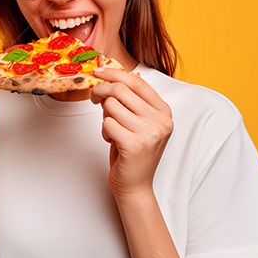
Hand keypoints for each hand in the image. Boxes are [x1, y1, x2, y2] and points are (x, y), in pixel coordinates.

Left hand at [90, 67, 173, 199]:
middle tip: (93, 98)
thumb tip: (111, 74)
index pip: (137, 81)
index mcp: (164, 112)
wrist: (135, 185)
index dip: (114, 73)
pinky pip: (107, 123)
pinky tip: (112, 141)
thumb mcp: (138, 122)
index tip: (98, 72)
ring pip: (112, 106)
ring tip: (112, 130)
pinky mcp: (135, 145)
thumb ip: (131, 100)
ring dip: (105, 116)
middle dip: (101, 91)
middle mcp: (161, 121)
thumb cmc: (132, 152)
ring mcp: (150, 133)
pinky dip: (104, 131)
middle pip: (121, 90)